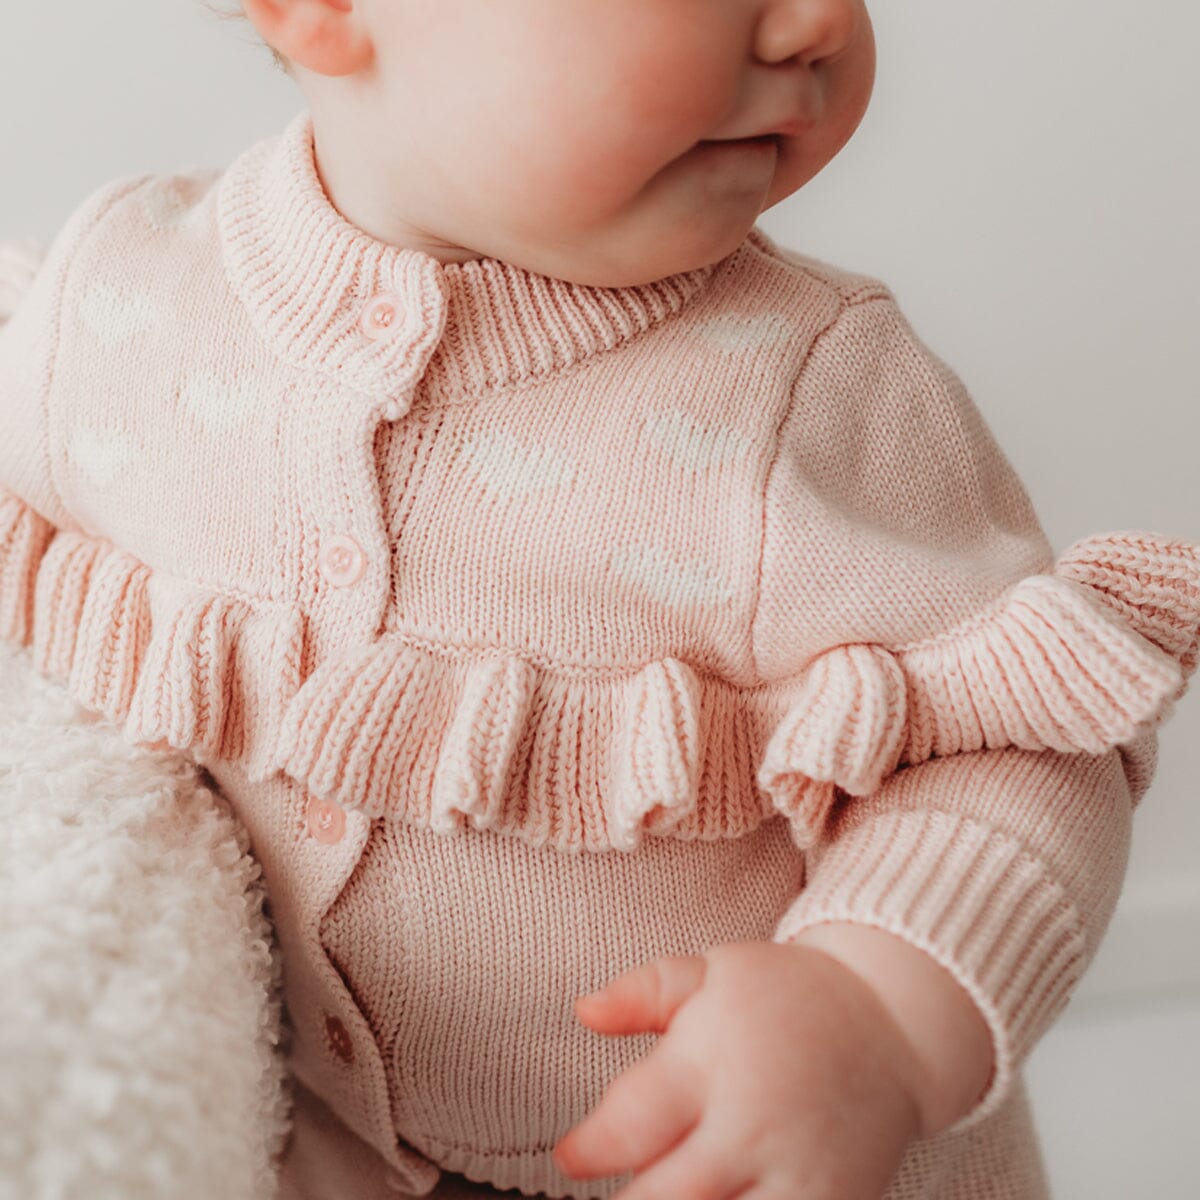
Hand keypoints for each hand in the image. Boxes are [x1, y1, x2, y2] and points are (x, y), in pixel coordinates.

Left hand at [552, 939, 926, 1199]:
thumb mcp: (711, 970)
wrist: (892, 1023)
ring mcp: (795, 1174)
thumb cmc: (786, 996)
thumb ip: (642, 992)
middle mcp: (751, 1122)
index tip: (572, 1155)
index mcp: (712, 1059)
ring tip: (662, 1193)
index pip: (630, 1124)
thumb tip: (584, 1011)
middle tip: (616, 1192)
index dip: (587, 1151)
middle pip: (664, 1196)